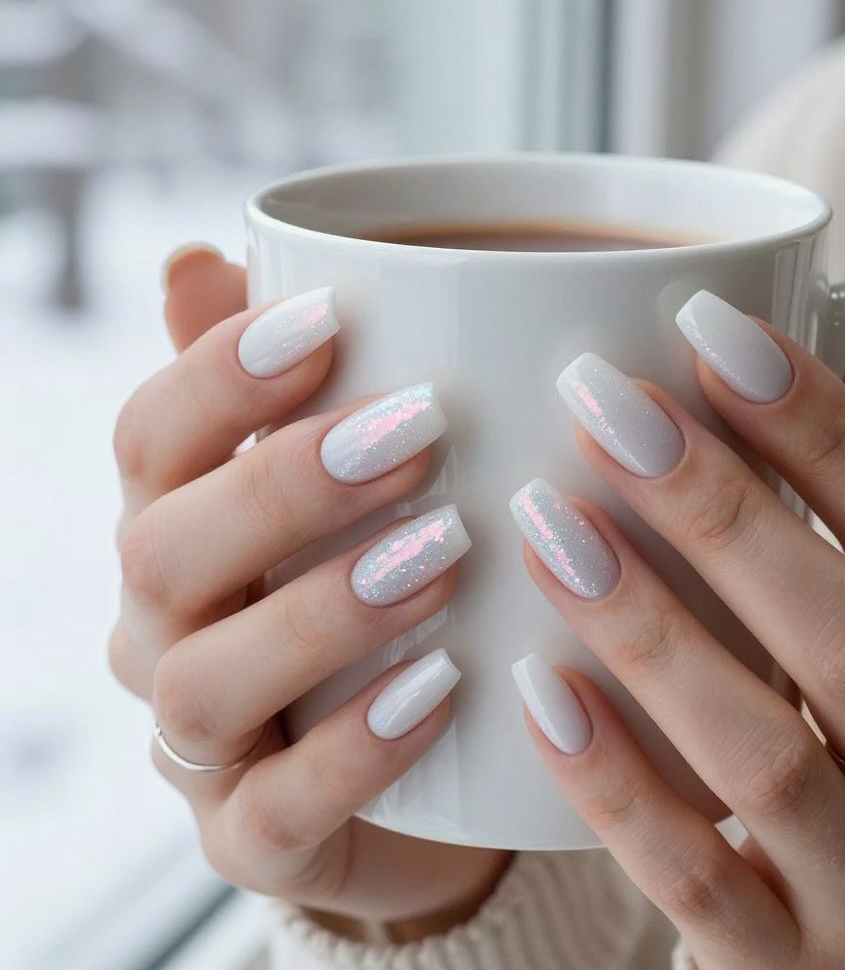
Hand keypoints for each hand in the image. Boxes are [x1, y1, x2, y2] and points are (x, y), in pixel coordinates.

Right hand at [109, 246, 507, 929]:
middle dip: (284, 487)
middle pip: (164, 552)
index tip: (330, 318)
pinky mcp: (255, 838)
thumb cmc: (379, 592)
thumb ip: (278, 385)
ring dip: (321, 612)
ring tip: (444, 558)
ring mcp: (204, 745)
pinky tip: (443, 688)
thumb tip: (200, 256)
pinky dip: (353, 753)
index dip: (221, 374)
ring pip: (203, 686)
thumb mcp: (345, 482)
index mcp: (180, 526)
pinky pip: (272, 816)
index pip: (151, 439)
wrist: (421, 759)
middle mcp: (167, 631)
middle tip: (420, 433)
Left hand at [510, 295, 844, 968]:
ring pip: (766, 752)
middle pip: (844, 634)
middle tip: (600, 406)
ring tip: (546, 524)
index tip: (709, 331)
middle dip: (719, 508)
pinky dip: (615, 783)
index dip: (822, 428)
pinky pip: (699, 878)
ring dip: (650, 629)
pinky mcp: (787, 961)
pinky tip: (534, 688)